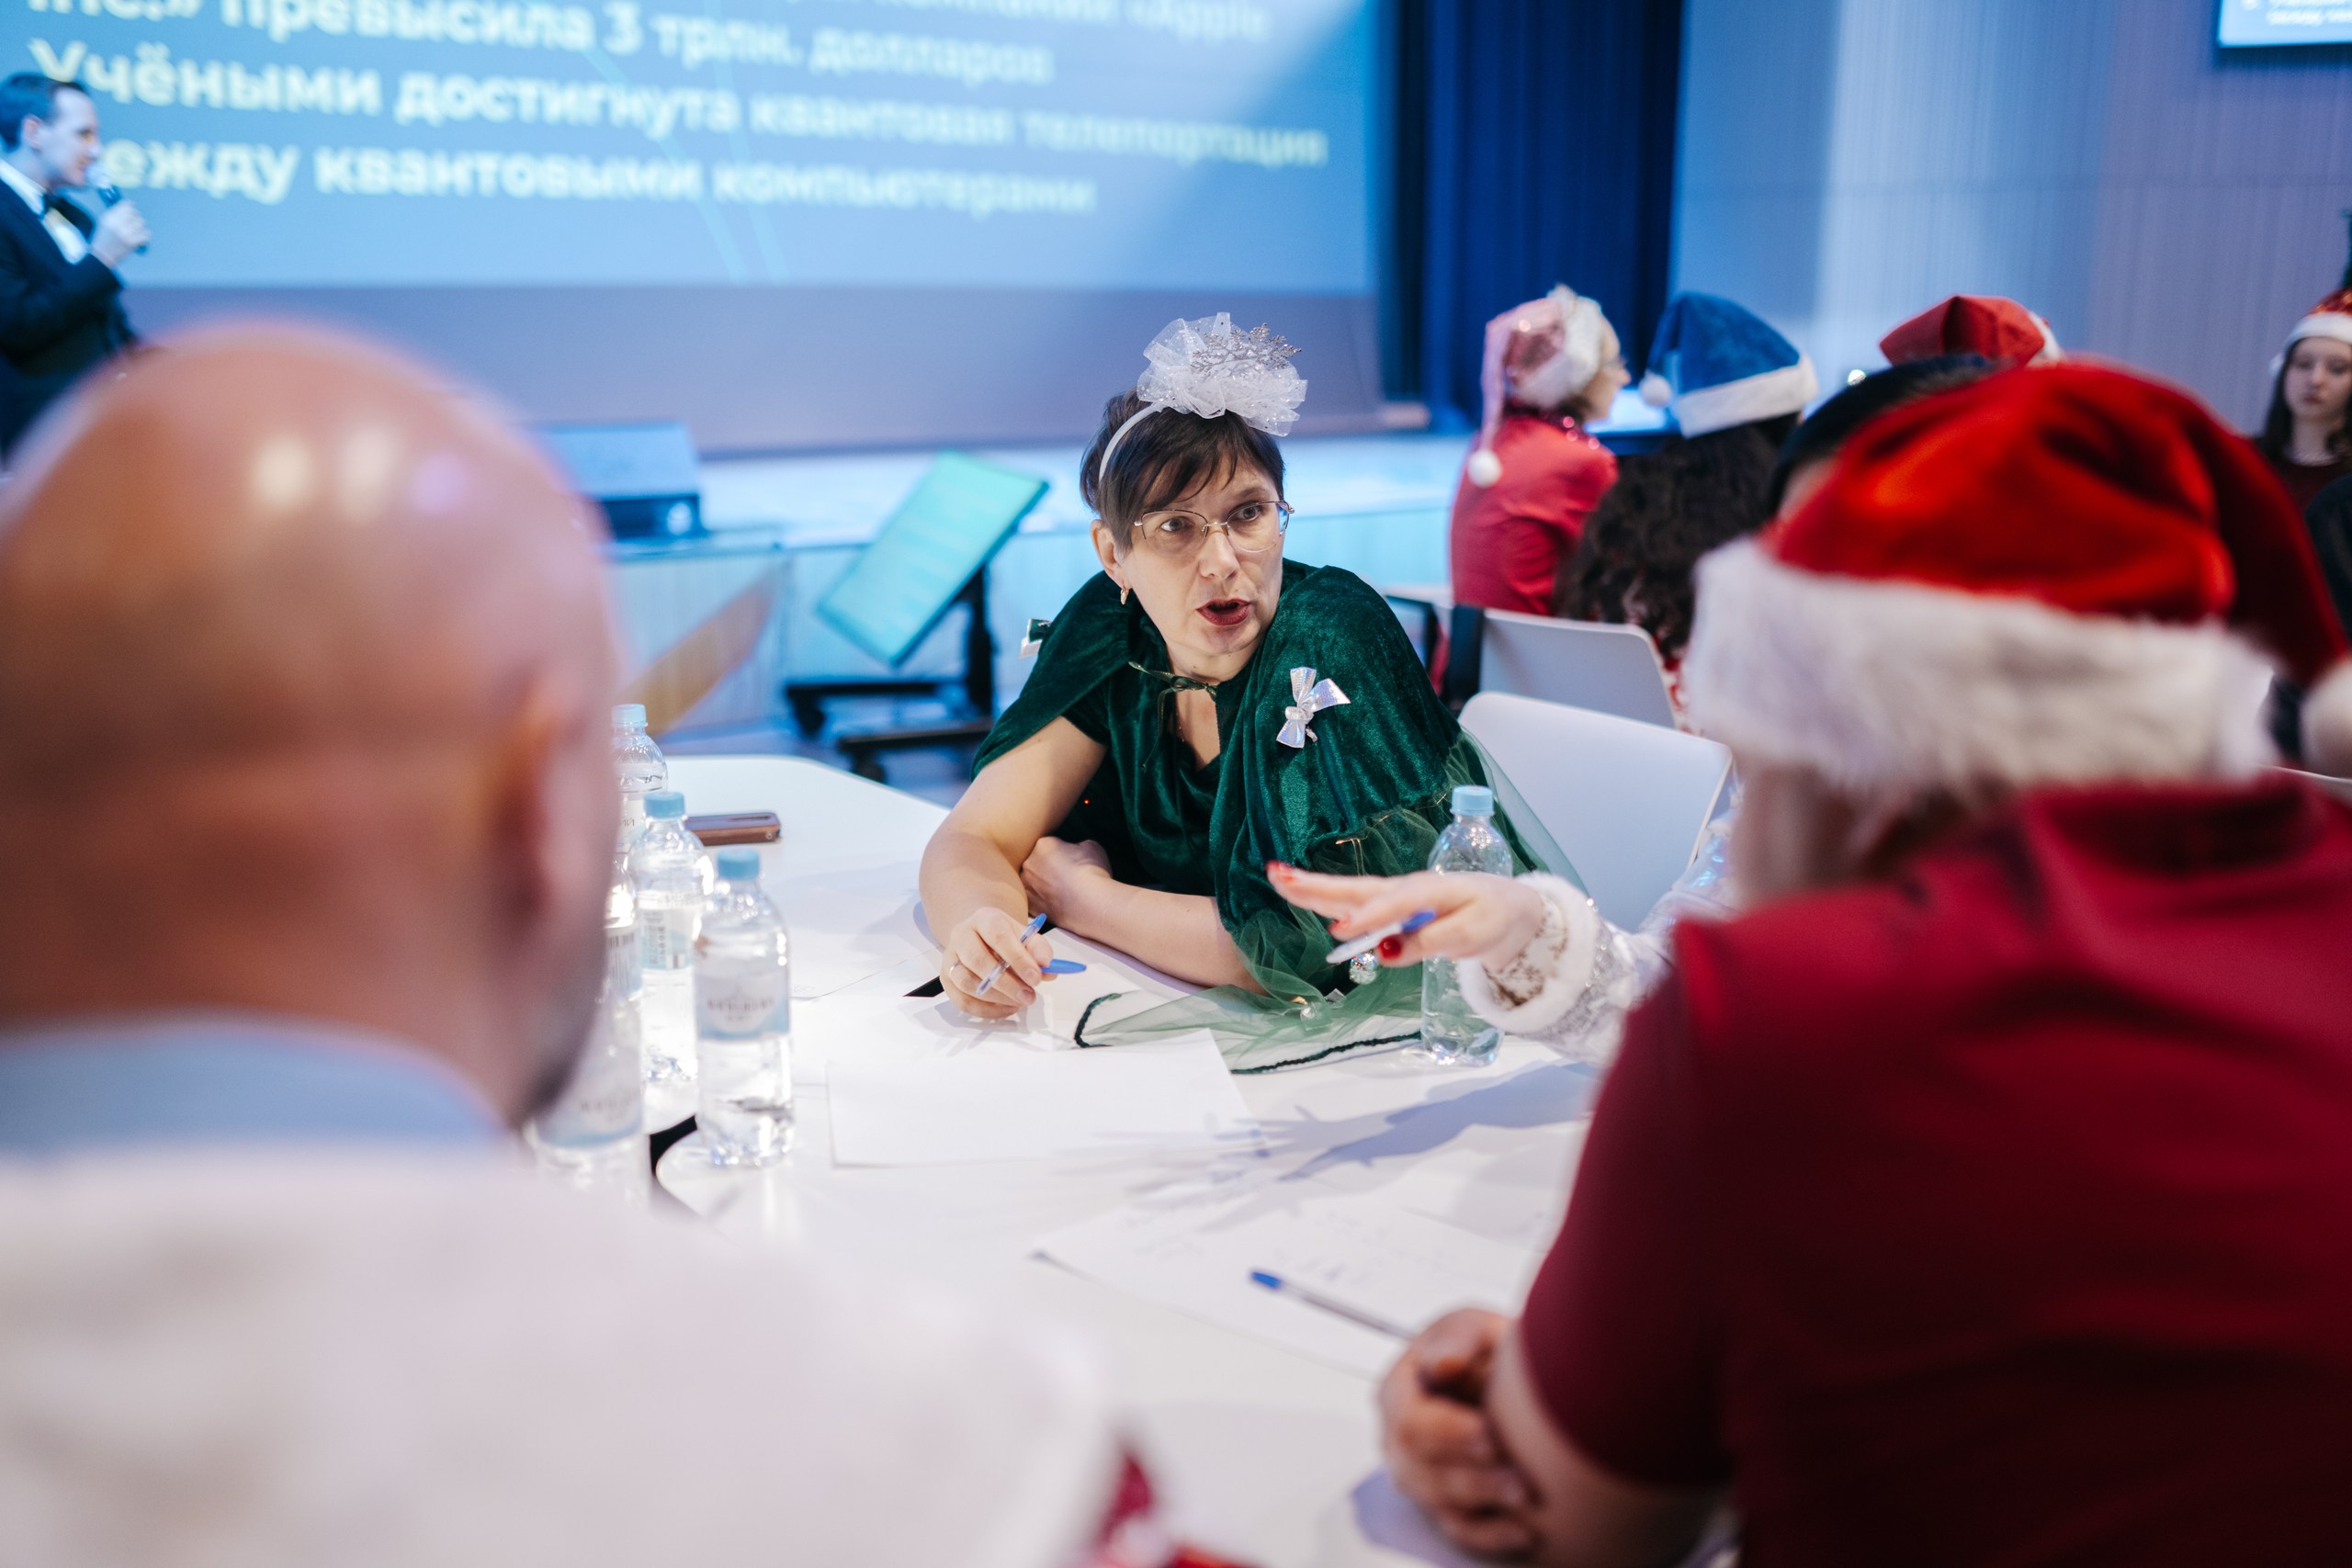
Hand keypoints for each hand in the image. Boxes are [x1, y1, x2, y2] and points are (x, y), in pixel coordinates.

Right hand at [91, 202, 148, 266]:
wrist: (102, 255)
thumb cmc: (104, 239)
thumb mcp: (105, 222)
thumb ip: (115, 213)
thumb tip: (128, 204)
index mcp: (109, 218)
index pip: (125, 206)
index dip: (131, 206)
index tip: (133, 207)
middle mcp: (117, 224)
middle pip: (135, 214)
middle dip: (136, 217)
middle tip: (134, 222)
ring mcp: (125, 233)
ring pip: (141, 223)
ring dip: (141, 227)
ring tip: (136, 231)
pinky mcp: (131, 242)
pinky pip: (145, 234)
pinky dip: (145, 235)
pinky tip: (141, 237)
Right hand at [939, 906, 1054, 1019]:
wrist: (980, 936)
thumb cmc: (1005, 938)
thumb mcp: (1025, 935)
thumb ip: (1038, 949)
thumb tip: (1047, 966)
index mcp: (984, 919)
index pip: (998, 936)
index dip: (1018, 959)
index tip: (1036, 978)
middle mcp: (961, 935)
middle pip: (977, 960)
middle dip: (1006, 983)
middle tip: (1029, 996)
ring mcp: (950, 958)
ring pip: (966, 982)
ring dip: (996, 998)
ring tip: (1019, 1002)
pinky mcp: (946, 980)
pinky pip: (962, 1001)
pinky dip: (986, 1010)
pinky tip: (1007, 1008)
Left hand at [1020, 836, 1113, 931]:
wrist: (1091, 904)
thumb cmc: (1092, 874)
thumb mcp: (1091, 846)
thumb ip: (1077, 846)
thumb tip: (1075, 851)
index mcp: (1043, 845)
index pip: (1050, 844)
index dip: (1063, 852)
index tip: (1073, 860)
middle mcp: (1029, 864)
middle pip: (1039, 862)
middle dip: (1051, 868)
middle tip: (1069, 875)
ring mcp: (1028, 886)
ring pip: (1035, 882)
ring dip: (1046, 885)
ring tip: (1066, 891)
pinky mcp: (1031, 906)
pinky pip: (1037, 900)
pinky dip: (1046, 902)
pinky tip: (1061, 903)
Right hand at [1270, 865, 1545, 969]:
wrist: (1507, 907)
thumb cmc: (1491, 917)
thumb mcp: (1470, 935)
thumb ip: (1429, 943)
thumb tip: (1386, 951)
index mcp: (1428, 892)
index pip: (1393, 905)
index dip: (1367, 918)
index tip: (1341, 932)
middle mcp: (1405, 889)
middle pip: (1357, 889)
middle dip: (1318, 886)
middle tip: (1280, 877)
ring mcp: (1396, 895)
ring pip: (1350, 893)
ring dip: (1314, 887)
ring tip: (1278, 878)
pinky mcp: (1393, 905)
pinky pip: (1355, 902)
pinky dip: (1328, 898)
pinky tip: (1304, 895)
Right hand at [1381, 1309, 1538, 1557]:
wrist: (1497, 1371)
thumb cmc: (1478, 1347)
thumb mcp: (1470, 1327)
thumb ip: (1458, 1341)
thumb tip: (1444, 1364)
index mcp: (1397, 1391)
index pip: (1410, 1422)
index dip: (1450, 1433)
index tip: (1490, 1435)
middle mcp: (1398, 1439)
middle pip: (1420, 1469)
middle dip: (1472, 1476)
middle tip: (1517, 1476)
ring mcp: (1417, 1474)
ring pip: (1439, 1502)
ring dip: (1485, 1503)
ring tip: (1526, 1497)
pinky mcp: (1443, 1501)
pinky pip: (1459, 1528)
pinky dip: (1490, 1535)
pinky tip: (1523, 1531)